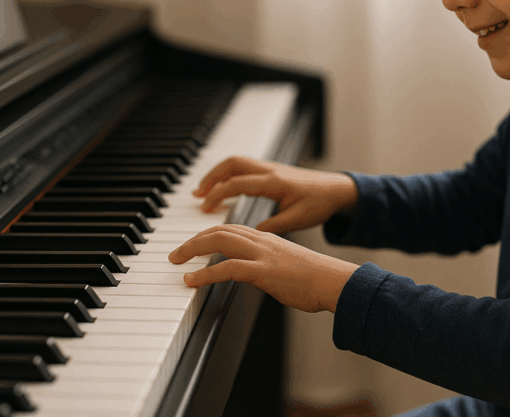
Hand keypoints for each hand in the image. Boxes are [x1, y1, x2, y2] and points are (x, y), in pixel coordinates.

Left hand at [169, 224, 357, 312]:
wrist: (334, 281)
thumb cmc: (315, 279)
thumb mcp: (287, 266)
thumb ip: (268, 265)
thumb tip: (254, 274)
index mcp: (267, 238)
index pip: (230, 228)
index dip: (207, 234)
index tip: (193, 244)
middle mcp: (262, 241)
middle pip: (219, 230)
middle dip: (193, 240)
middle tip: (175, 254)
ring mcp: (262, 254)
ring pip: (219, 241)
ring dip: (192, 250)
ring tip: (176, 262)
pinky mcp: (263, 271)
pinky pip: (227, 268)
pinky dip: (204, 273)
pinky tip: (191, 281)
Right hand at [194, 156, 357, 233]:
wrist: (337, 190)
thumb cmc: (321, 203)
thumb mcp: (298, 220)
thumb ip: (273, 226)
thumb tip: (251, 234)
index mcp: (275, 182)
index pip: (238, 183)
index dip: (218, 194)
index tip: (205, 207)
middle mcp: (270, 171)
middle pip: (232, 164)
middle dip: (211, 177)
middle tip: (197, 195)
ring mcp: (271, 169)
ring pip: (237, 163)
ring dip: (218, 174)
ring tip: (204, 192)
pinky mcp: (272, 172)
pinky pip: (244, 168)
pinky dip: (229, 176)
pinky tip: (224, 189)